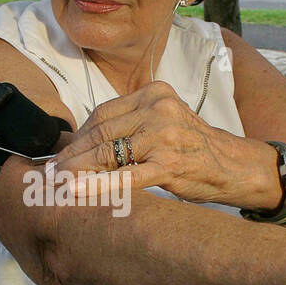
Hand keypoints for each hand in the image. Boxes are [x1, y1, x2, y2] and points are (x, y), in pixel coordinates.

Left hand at [53, 80, 279, 206]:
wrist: (234, 165)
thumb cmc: (193, 148)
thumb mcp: (163, 123)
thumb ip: (129, 125)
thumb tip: (80, 142)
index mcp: (153, 93)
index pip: (103, 113)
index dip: (77, 136)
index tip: (60, 154)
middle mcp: (158, 108)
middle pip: (101, 131)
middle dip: (72, 154)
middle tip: (51, 171)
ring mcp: (164, 136)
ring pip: (108, 152)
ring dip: (78, 170)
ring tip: (57, 183)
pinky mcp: (169, 164)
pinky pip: (126, 177)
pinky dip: (97, 185)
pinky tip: (76, 191)